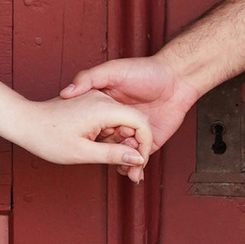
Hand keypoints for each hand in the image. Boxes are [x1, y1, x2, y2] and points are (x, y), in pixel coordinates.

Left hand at [11, 90, 152, 175]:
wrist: (24, 121)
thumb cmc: (48, 138)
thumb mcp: (82, 152)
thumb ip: (113, 154)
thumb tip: (138, 159)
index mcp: (104, 108)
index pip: (140, 123)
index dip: (145, 145)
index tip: (137, 163)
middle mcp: (103, 99)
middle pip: (132, 122)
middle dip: (132, 146)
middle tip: (122, 168)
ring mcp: (96, 99)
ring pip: (121, 121)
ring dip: (119, 141)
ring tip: (102, 156)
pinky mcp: (90, 102)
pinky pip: (109, 119)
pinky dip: (110, 134)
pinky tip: (97, 146)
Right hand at [63, 56, 193, 157]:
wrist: (177, 78)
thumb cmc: (145, 70)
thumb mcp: (112, 70)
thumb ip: (89, 78)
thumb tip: (66, 91)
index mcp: (105, 109)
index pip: (93, 129)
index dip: (93, 137)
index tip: (95, 139)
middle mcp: (117, 123)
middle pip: (106, 146)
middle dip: (107, 156)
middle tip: (113, 155)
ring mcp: (133, 134)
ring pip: (121, 156)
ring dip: (121, 165)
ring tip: (125, 167)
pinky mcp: (149, 142)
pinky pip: (139, 159)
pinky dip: (135, 169)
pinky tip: (134, 173)